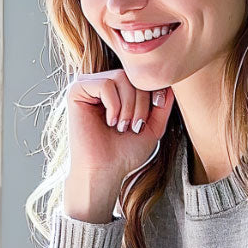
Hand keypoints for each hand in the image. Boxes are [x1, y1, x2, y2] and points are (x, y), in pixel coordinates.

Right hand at [63, 71, 174, 222]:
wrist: (104, 171)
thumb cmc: (124, 152)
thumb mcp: (153, 126)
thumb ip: (162, 105)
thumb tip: (171, 84)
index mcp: (116, 89)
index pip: (140, 77)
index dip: (151, 96)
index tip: (145, 123)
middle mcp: (100, 83)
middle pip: (131, 75)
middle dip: (140, 103)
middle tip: (133, 127)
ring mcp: (87, 85)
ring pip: (120, 77)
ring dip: (128, 106)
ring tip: (122, 126)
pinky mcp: (75, 91)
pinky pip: (105, 84)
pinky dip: (114, 105)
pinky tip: (110, 122)